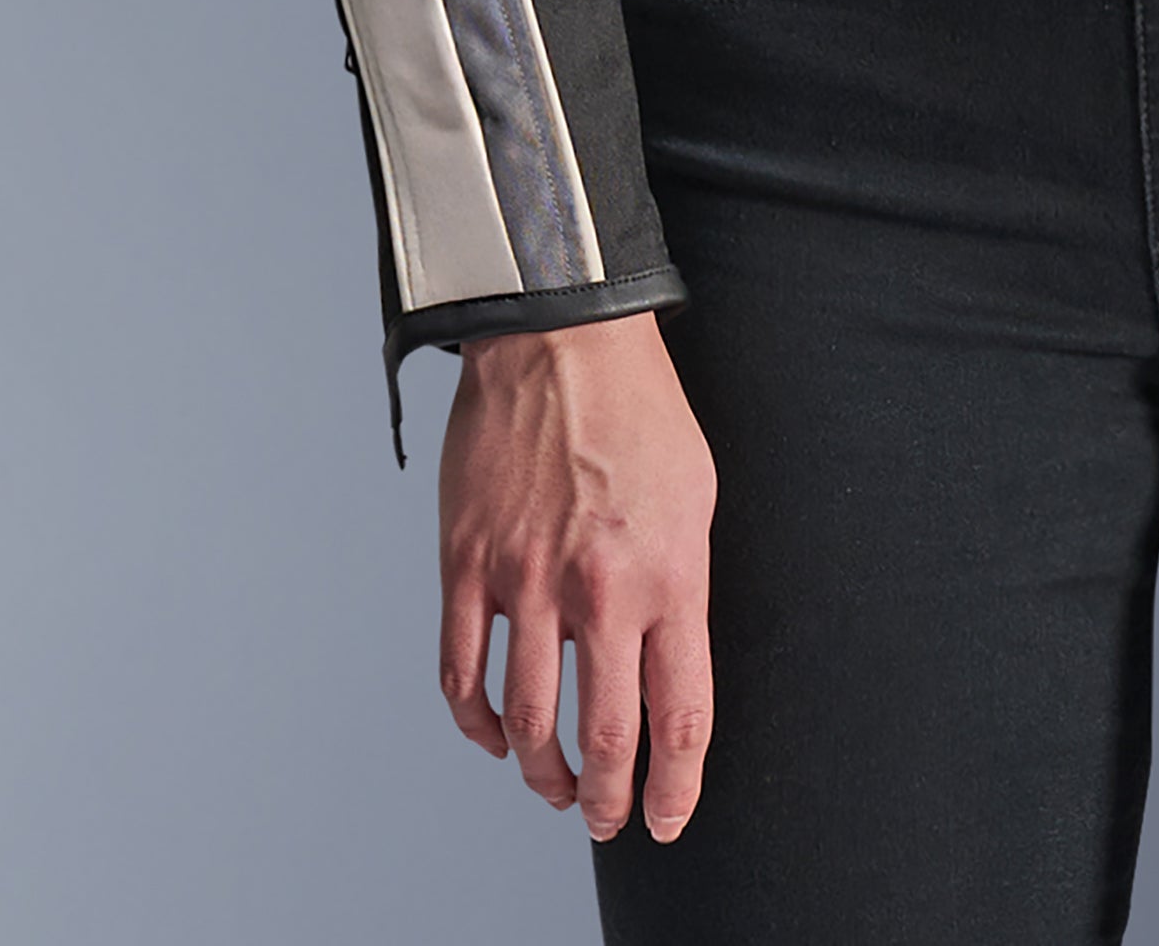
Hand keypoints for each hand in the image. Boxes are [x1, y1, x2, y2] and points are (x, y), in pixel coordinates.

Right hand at [436, 312, 718, 844]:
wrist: (562, 337)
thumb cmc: (639, 411)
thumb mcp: (696, 498)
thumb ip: (682, 587)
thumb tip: (666, 664)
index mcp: (671, 575)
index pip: (680, 716)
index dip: (676, 787)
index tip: (670, 818)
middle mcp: (601, 590)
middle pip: (604, 741)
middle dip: (605, 802)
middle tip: (604, 821)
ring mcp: (528, 580)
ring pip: (528, 723)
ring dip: (540, 776)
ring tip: (551, 789)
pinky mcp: (468, 564)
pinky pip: (463, 674)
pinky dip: (477, 723)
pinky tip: (493, 735)